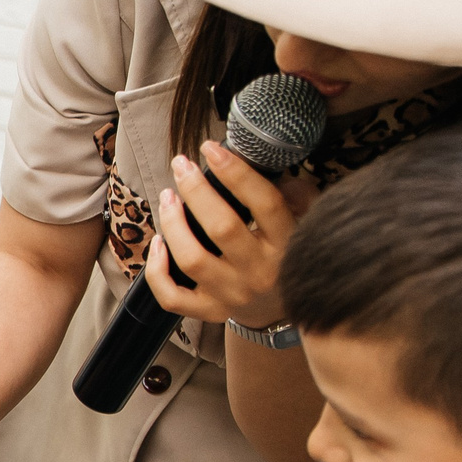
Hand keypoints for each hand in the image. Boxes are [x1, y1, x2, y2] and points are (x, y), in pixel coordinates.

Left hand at [141, 142, 315, 326]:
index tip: (212, 149)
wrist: (282, 310)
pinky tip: (157, 243)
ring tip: (167, 198)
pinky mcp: (210, 311)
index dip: (236, 173)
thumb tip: (267, 165)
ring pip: (192, 259)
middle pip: (221, 228)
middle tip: (180, 165)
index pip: (264, 203)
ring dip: (172, 224)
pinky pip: (173, 297)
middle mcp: (260, 271)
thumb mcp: (304, 222)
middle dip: (196, 191)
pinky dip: (157, 271)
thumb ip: (294, 194)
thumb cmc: (287, 255)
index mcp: (287, 243)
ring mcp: (233, 294)